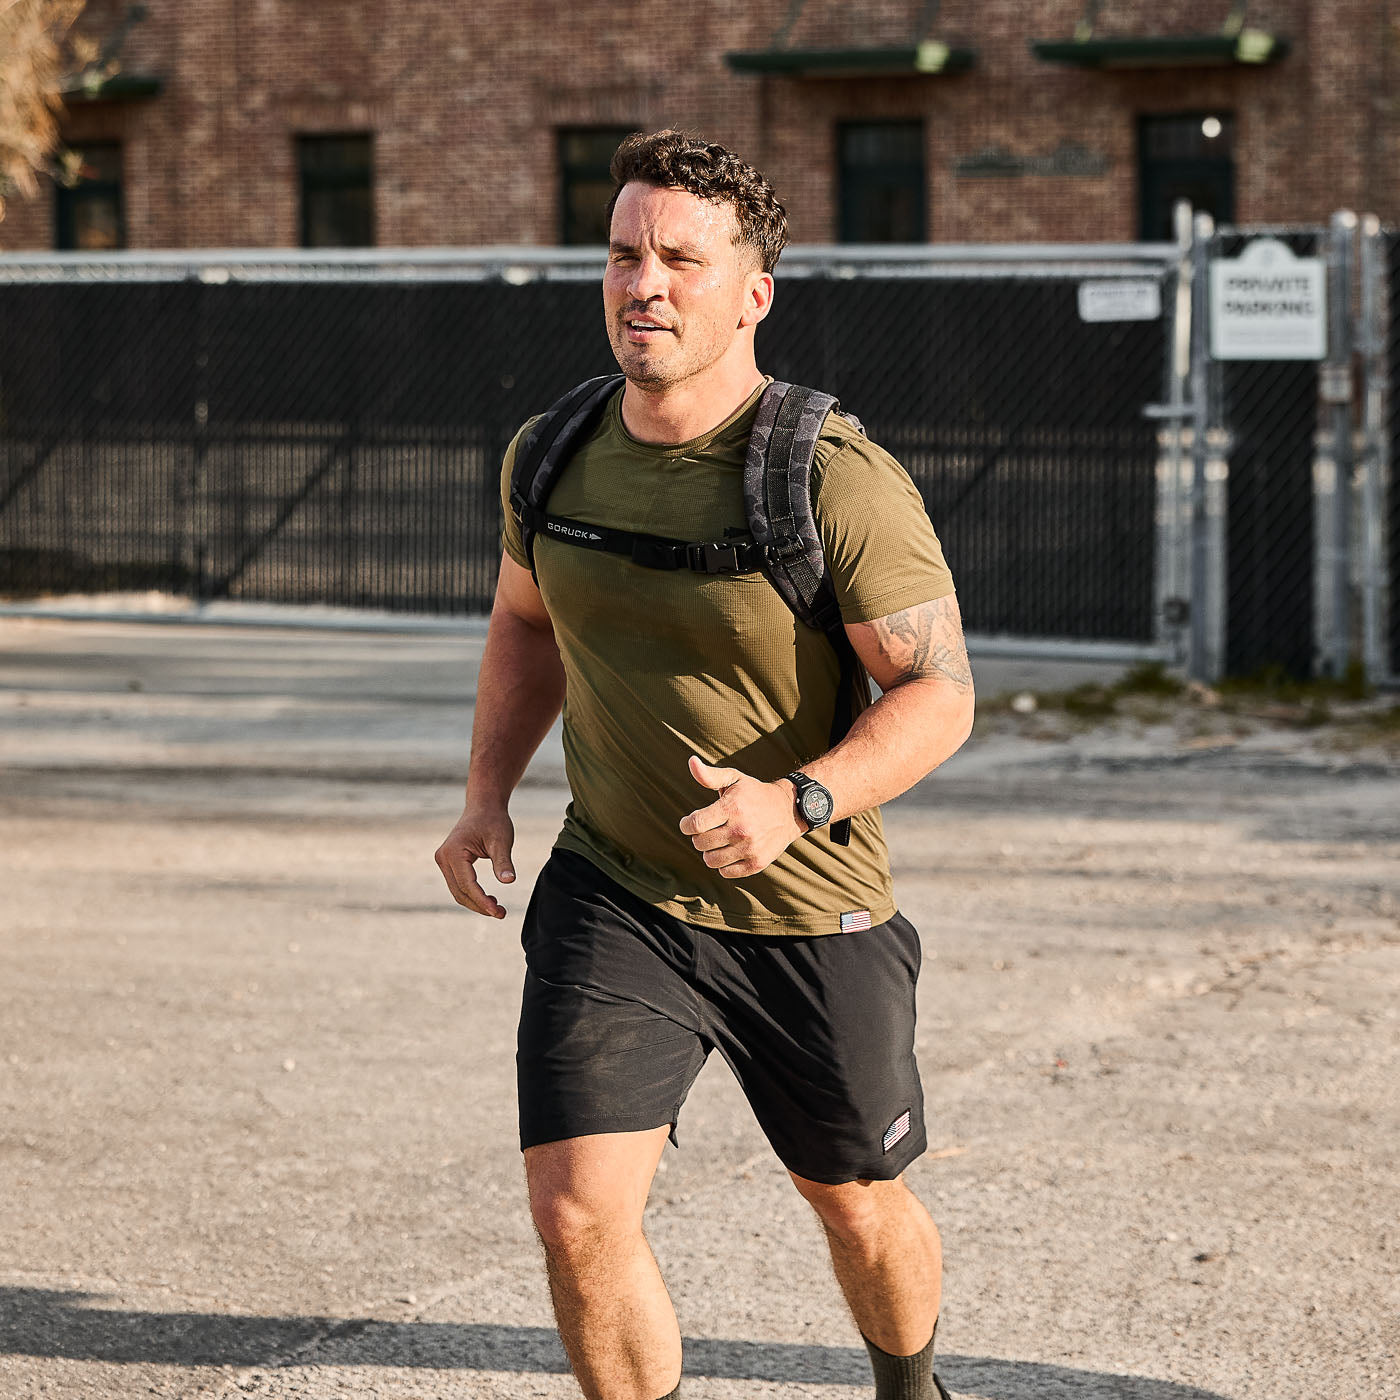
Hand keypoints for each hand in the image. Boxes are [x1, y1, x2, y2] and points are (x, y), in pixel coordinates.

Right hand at [435, 805, 515, 917]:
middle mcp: (443, 857)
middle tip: (502, 914)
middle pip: (460, 892)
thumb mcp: (502, 841)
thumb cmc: (494, 821)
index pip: (467, 885)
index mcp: (454, 852)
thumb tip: (509, 881)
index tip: (498, 912)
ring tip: (497, 909)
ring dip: (476, 902)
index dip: (482, 901)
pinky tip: (489, 899)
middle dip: (480, 905)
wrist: (484, 806)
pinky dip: (472, 894)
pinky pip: (458, 884)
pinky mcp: (448, 862)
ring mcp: (443, 860)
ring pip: (458, 891)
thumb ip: (503, 862)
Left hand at [678, 755, 807, 879]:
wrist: (789, 810)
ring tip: (718, 841)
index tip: (688, 823)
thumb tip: (691, 761)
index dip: (686, 825)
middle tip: (708, 830)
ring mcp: (750, 848)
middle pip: (700, 843)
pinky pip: (726, 872)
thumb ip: (709, 775)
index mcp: (732, 808)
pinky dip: (724, 864)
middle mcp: (741, 829)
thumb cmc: (754, 793)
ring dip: (710, 851)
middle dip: (699, 836)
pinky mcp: (757, 863)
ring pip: (711, 861)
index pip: (695, 824)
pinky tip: (730, 851)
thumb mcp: (734, 779)